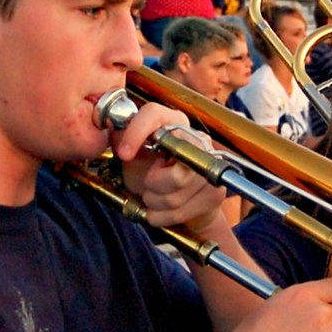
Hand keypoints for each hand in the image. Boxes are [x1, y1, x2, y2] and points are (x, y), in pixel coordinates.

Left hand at [112, 102, 224, 232]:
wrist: (178, 202)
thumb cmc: (151, 174)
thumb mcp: (132, 157)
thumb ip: (122, 142)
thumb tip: (115, 133)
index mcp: (174, 121)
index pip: (155, 114)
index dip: (137, 133)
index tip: (124, 154)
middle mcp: (197, 139)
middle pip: (174, 172)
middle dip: (152, 185)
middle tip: (148, 183)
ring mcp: (211, 165)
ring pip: (174, 196)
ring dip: (154, 202)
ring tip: (154, 196)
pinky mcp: (216, 191)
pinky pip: (179, 211)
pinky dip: (161, 216)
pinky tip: (161, 209)